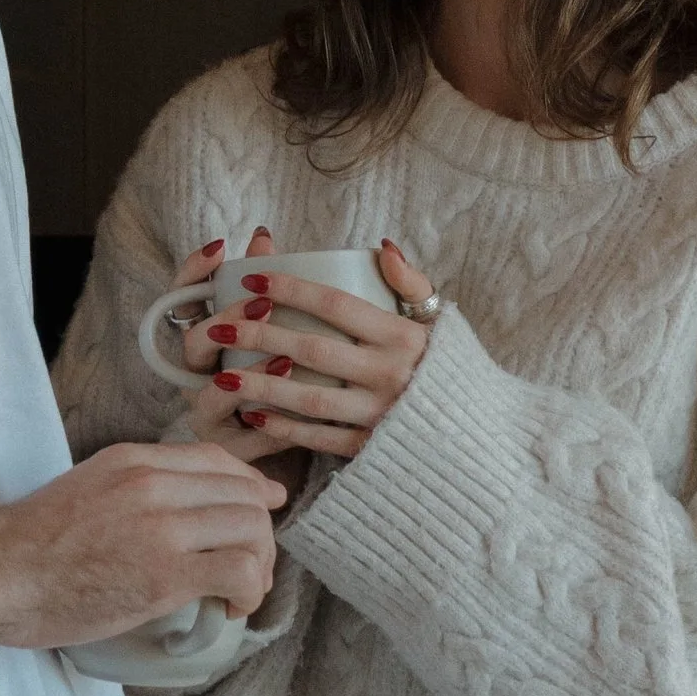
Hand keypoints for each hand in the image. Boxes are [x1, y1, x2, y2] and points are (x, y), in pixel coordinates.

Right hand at [0, 439, 285, 649]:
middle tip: (250, 568)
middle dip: (261, 533)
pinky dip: (250, 591)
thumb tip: (175, 514)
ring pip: (252, 530)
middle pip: (244, 494)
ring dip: (260, 565)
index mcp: (133, 460)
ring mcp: (162, 527)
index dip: (250, 485)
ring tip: (241, 593)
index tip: (263, 507)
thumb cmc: (31, 547)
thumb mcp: (87, 489)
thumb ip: (133, 492)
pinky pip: (240, 570)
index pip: (216, 459)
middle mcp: (154, 484)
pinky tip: (232, 607)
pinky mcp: (166, 573)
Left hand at [189, 227, 435, 462]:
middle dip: (261, 335)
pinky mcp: (372, 449)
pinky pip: (319, 438)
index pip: (336, 305)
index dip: (291, 290)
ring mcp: (379, 415)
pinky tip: (253, 416)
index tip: (253, 278)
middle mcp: (390, 374)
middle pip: (313, 349)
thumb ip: (411, 283)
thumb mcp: (440, 320)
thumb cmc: (448, 368)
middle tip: (220, 325)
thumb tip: (381, 247)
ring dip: (262, 385)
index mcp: (402, 336)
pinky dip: (284, 428)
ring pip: (309, 397)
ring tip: (223, 374)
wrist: (476, 434)